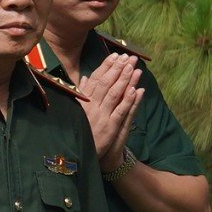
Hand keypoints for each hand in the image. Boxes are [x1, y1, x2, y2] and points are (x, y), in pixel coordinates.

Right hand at [76, 52, 144, 167]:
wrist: (79, 156)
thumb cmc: (79, 131)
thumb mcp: (76, 111)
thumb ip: (80, 94)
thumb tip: (83, 78)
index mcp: (82, 101)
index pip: (95, 79)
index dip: (106, 66)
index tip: (115, 56)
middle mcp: (90, 107)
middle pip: (106, 83)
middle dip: (118, 68)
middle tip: (128, 57)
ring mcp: (101, 116)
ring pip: (114, 94)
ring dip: (124, 79)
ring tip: (133, 67)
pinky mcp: (109, 127)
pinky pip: (120, 111)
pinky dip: (128, 100)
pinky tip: (135, 90)